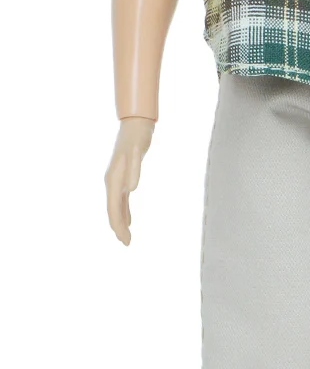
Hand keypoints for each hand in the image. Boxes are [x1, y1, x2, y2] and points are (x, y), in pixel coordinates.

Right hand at [106, 117, 154, 244]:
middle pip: (113, 210)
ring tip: (126, 237)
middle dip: (118, 228)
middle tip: (127, 244)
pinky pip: (121, 199)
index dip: (118, 225)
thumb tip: (132, 189)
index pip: (113, 207)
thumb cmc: (137, 137)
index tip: (125, 239)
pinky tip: (129, 219)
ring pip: (116, 206)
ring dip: (120, 221)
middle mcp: (112, 181)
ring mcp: (117, 179)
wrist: (136, 124)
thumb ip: (134, 169)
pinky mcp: (124, 176)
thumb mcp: (137, 151)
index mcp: (114, 178)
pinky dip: (124, 210)